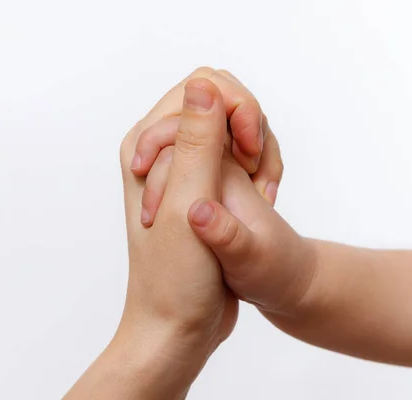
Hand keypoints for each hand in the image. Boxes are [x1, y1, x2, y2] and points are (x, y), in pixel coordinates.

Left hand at [134, 70, 316, 316]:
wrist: (180, 325)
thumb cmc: (176, 276)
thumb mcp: (188, 204)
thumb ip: (196, 142)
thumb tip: (204, 85)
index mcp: (145, 145)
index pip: (200, 88)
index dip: (235, 107)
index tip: (249, 152)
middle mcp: (162, 150)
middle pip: (220, 102)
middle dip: (251, 127)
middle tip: (259, 173)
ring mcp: (186, 166)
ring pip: (236, 126)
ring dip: (260, 151)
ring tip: (265, 194)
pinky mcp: (207, 184)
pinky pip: (241, 152)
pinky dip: (261, 167)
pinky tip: (266, 198)